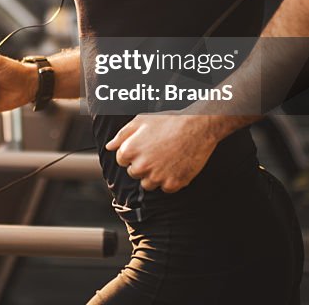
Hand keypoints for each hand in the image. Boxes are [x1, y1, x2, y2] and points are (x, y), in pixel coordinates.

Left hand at [105, 114, 219, 192]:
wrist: (198, 127)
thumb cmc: (169, 121)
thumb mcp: (141, 120)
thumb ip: (122, 135)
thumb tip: (110, 147)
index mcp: (130, 151)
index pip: (122, 160)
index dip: (133, 153)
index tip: (145, 147)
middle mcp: (141, 166)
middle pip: (134, 173)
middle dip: (142, 165)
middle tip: (157, 152)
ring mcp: (157, 177)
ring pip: (148, 184)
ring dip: (154, 176)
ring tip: (166, 159)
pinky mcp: (173, 184)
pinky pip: (166, 189)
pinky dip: (170, 180)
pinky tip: (175, 166)